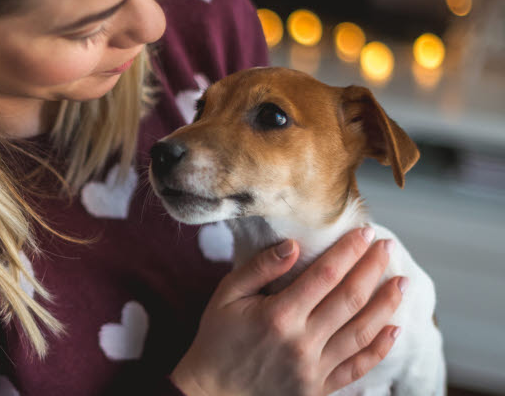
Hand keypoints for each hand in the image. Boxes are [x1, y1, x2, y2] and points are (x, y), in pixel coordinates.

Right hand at [171, 227, 404, 395]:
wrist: (212, 390)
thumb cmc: (218, 337)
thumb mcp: (226, 295)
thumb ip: (259, 269)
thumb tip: (294, 246)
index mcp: (278, 315)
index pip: (325, 275)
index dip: (348, 251)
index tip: (365, 233)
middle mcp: (301, 343)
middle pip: (349, 299)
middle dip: (372, 269)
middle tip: (387, 248)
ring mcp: (313, 369)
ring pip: (361, 332)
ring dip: (386, 304)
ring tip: (400, 282)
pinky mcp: (318, 388)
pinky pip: (357, 367)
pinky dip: (379, 348)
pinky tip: (394, 328)